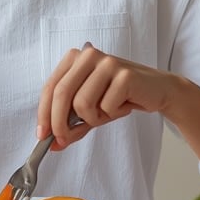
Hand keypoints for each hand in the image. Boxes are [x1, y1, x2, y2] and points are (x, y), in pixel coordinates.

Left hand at [36, 42, 171, 146]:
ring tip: (108, 113)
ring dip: (94, 119)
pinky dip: (113, 115)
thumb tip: (52, 143)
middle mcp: (89, 55)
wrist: (157, 90)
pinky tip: (123, 106)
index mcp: (75, 58)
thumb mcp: (91, 109)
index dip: (43, 112)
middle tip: (63, 140)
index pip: (50, 86)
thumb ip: (71, 124)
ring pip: (82, 103)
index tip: (43, 135)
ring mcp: (107, 63)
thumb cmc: (120, 96)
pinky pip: (106, 107)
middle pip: (62, 93)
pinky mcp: (124, 75)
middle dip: (59, 123)